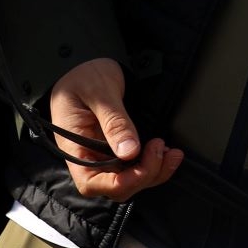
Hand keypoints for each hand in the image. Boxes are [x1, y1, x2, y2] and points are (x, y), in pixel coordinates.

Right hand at [47, 58, 183, 201]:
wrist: (87, 62)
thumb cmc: (85, 74)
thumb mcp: (99, 92)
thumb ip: (114, 122)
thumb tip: (130, 152)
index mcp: (74, 147)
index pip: (91, 182)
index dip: (118, 183)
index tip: (141, 166)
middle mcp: (88, 157)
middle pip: (115, 186)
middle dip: (143, 175)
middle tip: (160, 148)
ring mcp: (103, 155)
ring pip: (130, 180)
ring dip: (153, 172)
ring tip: (172, 153)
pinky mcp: (117, 149)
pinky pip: (135, 166)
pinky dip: (153, 163)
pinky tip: (167, 152)